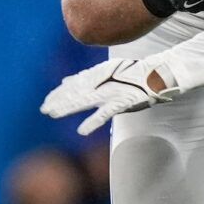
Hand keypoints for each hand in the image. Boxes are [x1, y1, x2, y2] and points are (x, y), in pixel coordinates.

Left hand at [41, 56, 180, 134]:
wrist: (160, 73)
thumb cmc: (134, 74)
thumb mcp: (107, 73)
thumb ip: (86, 78)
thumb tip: (65, 81)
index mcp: (99, 76)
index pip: (74, 85)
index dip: (59, 93)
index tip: (46, 101)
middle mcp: (102, 83)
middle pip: (76, 92)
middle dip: (59, 100)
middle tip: (43, 109)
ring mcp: (112, 92)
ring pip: (85, 100)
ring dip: (69, 107)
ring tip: (54, 114)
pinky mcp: (123, 101)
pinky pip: (105, 114)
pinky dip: (93, 122)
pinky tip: (82, 131)